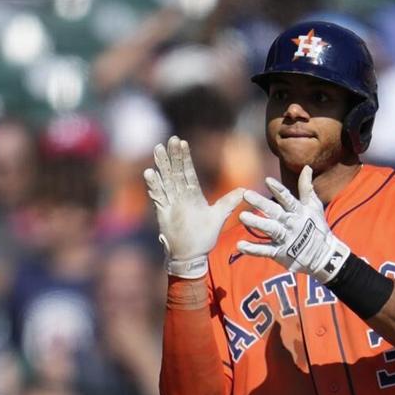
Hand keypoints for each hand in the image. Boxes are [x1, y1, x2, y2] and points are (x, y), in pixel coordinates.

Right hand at [143, 136, 243, 277]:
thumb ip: (230, 202)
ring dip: (161, 165)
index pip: (188, 171)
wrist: (192, 255)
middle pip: (176, 171)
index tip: (183, 143)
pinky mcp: (163, 212)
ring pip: (165, 180)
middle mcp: (181, 195)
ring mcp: (171, 203)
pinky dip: (153, 185)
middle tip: (171, 140)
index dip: (186, 158)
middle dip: (173, 156)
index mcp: (193, 194)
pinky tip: (149, 172)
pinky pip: (158, 196)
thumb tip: (245, 190)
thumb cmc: (204, 236)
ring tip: (158, 149)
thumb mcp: (219, 216)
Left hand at [237, 166, 349, 283]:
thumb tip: (307, 167)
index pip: (287, 198)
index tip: (267, 180)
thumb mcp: (314, 207)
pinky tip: (241, 245)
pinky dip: (254, 249)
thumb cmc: (317, 228)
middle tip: (247, 195)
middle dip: (261, 203)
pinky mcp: (281, 253)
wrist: (324, 256)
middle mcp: (291, 223)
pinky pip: (266, 250)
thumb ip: (306, 188)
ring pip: (270, 229)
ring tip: (242, 216)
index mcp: (298, 211)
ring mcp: (286, 238)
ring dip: (257, 223)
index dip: (278, 190)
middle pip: (275, 212)